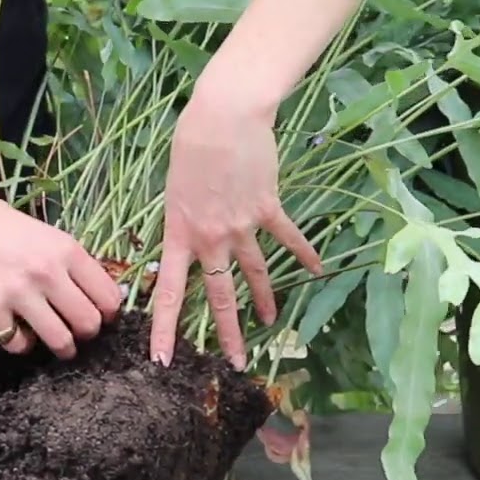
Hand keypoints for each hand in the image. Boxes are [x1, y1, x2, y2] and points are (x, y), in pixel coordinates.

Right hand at [0, 181, 121, 359]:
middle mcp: (47, 272)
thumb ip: (68, 261)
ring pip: (60, 340)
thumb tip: (95, 292)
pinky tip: (14, 329)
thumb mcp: (43, 233)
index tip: (99, 316)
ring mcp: (18, 292)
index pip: (109, 297)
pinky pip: (18, 343)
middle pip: (89, 323)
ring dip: (61, 346)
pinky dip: (19, 342)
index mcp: (66, 250)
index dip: (108, 313)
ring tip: (55, 343)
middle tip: (75, 330)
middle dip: (86, 333)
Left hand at [149, 84, 321, 369]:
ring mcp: (242, 225)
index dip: (165, 330)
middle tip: (235, 363)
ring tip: (271, 323)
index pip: (170, 294)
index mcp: (179, 234)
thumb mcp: (172, 190)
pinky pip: (286, 238)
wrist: (224, 116)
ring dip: (264, 299)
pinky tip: (317, 270)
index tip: (162, 360)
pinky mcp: (267, 207)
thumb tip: (189, 239)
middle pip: (220, 296)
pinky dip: (303, 252)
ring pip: (255, 273)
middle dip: (227, 333)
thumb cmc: (190, 145)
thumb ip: (181, 221)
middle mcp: (211, 238)